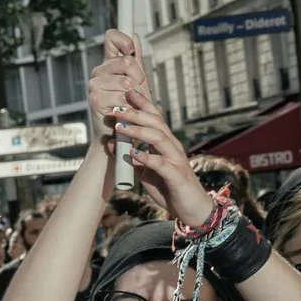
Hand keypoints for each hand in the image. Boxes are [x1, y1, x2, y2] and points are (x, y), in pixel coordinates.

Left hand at [112, 104, 213, 227]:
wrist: (189, 208)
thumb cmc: (167, 187)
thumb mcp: (144, 170)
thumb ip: (130, 157)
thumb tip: (111, 144)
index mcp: (165, 143)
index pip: (154, 118)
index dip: (142, 104)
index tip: (127, 92)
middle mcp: (172, 147)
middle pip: (156, 123)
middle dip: (136, 114)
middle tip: (117, 109)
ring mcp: (176, 160)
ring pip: (159, 138)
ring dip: (138, 132)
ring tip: (120, 128)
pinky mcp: (176, 175)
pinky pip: (161, 164)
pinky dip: (146, 157)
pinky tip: (133, 153)